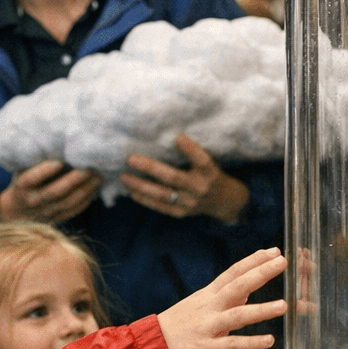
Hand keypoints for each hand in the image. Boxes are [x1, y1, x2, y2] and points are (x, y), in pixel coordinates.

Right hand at [0, 160, 101, 223]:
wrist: (15, 212)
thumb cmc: (23, 183)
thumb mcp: (22, 170)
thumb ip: (35, 160)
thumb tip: (55, 140)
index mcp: (22, 187)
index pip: (31, 179)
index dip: (44, 171)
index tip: (59, 162)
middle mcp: (34, 200)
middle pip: (54, 192)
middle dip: (73, 180)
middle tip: (88, 168)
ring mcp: (46, 212)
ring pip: (67, 203)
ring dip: (84, 189)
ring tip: (97, 177)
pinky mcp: (57, 218)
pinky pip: (73, 210)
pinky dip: (86, 200)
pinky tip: (95, 188)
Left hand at [123, 134, 249, 223]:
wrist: (223, 202)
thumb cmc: (210, 175)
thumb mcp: (209, 162)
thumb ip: (192, 153)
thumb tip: (165, 135)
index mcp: (210, 172)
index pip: (202, 160)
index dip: (191, 149)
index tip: (178, 137)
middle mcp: (200, 188)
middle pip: (174, 178)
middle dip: (151, 168)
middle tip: (131, 159)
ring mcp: (190, 203)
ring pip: (162, 195)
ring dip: (140, 185)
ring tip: (124, 177)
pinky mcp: (180, 213)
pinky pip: (159, 206)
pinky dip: (143, 198)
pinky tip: (131, 190)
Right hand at [156, 248, 284, 348]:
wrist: (151, 345)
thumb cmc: (178, 324)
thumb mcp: (200, 304)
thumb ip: (225, 296)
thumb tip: (250, 286)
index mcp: (208, 295)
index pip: (233, 272)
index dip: (253, 260)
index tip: (274, 251)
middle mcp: (209, 307)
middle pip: (237, 286)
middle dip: (260, 273)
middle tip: (282, 262)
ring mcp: (208, 327)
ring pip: (237, 315)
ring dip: (261, 310)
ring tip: (283, 305)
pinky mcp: (206, 348)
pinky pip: (231, 345)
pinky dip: (251, 343)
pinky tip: (269, 340)